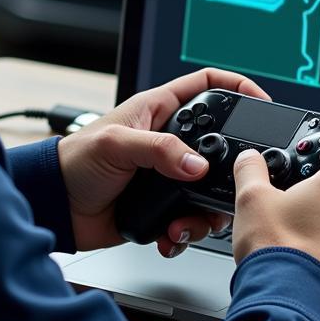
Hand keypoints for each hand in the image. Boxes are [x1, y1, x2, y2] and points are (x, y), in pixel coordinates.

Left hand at [57, 69, 269, 253]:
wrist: (57, 207)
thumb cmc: (74, 162)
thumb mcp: (116, 145)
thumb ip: (159, 149)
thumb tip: (196, 164)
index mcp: (158, 110)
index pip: (207, 85)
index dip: (237, 87)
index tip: (263, 100)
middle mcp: (167, 142)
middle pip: (219, 145)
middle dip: (229, 167)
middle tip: (235, 182)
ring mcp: (167, 176)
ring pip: (210, 189)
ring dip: (206, 211)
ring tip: (185, 221)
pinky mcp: (162, 207)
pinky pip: (190, 219)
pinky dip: (185, 232)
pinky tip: (168, 235)